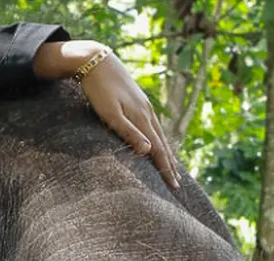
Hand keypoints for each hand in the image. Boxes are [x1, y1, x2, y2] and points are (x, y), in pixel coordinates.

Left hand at [33, 40, 180, 188]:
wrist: (96, 60)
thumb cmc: (98, 90)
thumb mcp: (110, 114)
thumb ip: (128, 133)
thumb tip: (148, 151)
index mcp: (141, 119)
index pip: (157, 151)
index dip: (166, 169)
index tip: (174, 187)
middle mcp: (147, 113)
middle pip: (162, 145)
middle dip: (170, 166)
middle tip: (177, 185)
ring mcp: (144, 106)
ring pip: (159, 134)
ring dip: (166, 152)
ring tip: (172, 166)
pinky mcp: (139, 101)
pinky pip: (153, 125)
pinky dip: (159, 138)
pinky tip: (157, 140)